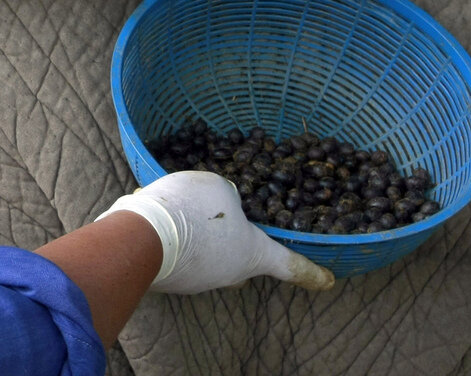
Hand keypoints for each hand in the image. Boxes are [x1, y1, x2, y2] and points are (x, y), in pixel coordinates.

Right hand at [98, 171, 334, 293]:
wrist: (142, 235)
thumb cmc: (193, 211)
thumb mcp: (221, 189)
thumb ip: (229, 197)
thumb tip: (220, 205)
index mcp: (252, 254)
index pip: (289, 265)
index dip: (310, 272)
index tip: (328, 281)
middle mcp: (228, 274)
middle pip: (243, 259)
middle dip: (241, 243)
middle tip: (236, 221)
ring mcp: (196, 280)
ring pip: (208, 253)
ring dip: (203, 232)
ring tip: (187, 206)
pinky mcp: (170, 276)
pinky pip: (181, 250)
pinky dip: (178, 232)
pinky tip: (166, 214)